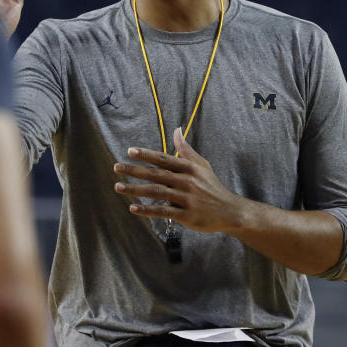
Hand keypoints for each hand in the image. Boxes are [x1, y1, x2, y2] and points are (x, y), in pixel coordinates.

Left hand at [113, 127, 246, 233]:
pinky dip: (147, 210)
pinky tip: (133, 208)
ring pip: (156, 192)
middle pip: (156, 174)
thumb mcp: (202, 165)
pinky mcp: (186, 216)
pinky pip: (163, 212)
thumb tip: (176, 130)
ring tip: (118, 187)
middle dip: (135, 170)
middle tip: (117, 168)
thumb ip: (186, 149)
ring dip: (136, 190)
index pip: (164, 159)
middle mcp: (186, 182)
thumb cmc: (212, 186)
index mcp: (189, 168)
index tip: (130, 151)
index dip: (147, 154)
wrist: (229, 211)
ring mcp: (186, 199)